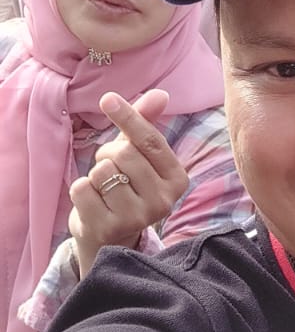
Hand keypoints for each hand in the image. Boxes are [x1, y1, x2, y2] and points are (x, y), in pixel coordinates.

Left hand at [68, 90, 188, 278]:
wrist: (109, 237)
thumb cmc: (126, 187)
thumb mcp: (138, 155)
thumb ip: (146, 123)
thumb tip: (161, 94)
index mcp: (177, 180)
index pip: (150, 141)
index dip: (128, 116)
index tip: (107, 98)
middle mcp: (163, 202)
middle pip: (123, 154)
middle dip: (108, 154)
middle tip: (111, 169)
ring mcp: (136, 218)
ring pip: (102, 171)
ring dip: (95, 173)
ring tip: (103, 187)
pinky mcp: (108, 229)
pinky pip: (82, 188)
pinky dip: (81, 190)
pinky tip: (92, 203)